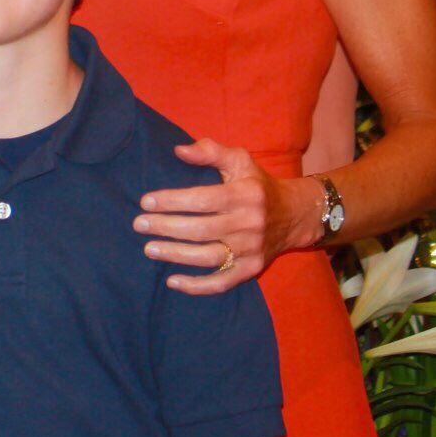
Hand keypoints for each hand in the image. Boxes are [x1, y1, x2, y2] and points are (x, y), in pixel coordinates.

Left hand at [134, 138, 315, 295]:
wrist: (296, 215)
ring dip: (176, 255)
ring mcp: (252, 249)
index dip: (172, 201)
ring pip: (209, 257)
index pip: (202, 199)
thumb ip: (210, 151)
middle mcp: (250, 224)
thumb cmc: (258, 184)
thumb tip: (179, 150)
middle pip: (201, 229)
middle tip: (139, 224)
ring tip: (149, 249)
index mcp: (245, 195)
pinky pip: (223, 282)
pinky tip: (172, 281)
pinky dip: (197, 286)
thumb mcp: (240, 160)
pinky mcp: (252, 269)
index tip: (145, 202)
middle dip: (166, 228)